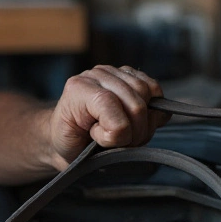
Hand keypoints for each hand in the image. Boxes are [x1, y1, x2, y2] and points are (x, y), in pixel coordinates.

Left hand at [50, 65, 168, 165]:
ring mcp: (114, 72)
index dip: (117, 134)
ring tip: (127, 131)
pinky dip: (153, 108)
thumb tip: (129, 131)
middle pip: (137, 105)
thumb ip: (103, 140)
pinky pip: (154, 88)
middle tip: (119, 141)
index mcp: (78, 90)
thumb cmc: (71, 144)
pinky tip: (138, 119)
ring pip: (148, 95)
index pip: (112, 107)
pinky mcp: (129, 75)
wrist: (66, 136)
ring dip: (144, 122)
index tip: (102, 141)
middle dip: (134, 132)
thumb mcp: (77, 149)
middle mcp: (96, 75)